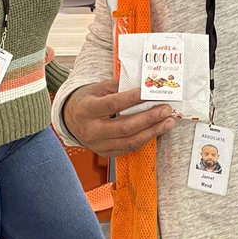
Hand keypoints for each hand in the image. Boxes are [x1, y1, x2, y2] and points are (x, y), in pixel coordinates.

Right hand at [62, 79, 177, 156]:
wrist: (70, 119)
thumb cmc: (86, 101)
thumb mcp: (97, 89)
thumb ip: (118, 87)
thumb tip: (143, 85)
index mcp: (87, 110)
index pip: (113, 104)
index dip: (133, 98)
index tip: (150, 92)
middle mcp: (91, 130)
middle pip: (125, 126)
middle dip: (149, 118)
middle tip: (166, 110)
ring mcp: (98, 144)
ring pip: (129, 141)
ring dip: (152, 132)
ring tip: (168, 122)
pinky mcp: (105, 153)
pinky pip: (128, 148)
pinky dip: (144, 139)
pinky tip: (155, 131)